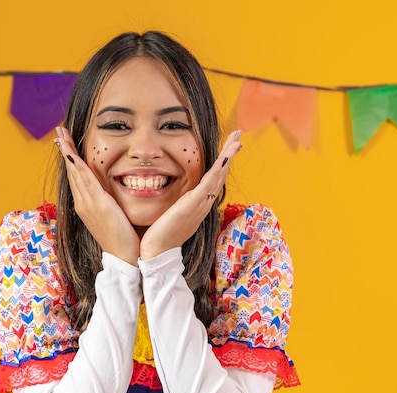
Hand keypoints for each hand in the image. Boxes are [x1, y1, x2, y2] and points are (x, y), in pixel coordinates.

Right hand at [55, 127, 140, 264]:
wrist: (125, 258)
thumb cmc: (124, 238)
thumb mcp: (114, 215)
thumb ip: (111, 202)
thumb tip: (114, 192)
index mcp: (86, 204)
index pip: (77, 176)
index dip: (71, 158)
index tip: (66, 142)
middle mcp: (83, 203)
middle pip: (71, 171)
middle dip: (65, 150)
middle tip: (59, 132)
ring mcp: (87, 204)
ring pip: (75, 173)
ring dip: (67, 152)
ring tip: (61, 135)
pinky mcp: (96, 205)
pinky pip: (85, 181)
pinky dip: (77, 166)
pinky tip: (72, 154)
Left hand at [140, 130, 242, 259]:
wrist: (157, 252)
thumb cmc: (159, 235)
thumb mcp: (170, 214)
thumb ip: (175, 203)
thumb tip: (173, 196)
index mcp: (198, 204)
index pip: (213, 179)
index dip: (222, 163)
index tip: (228, 148)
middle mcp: (203, 203)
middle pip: (221, 174)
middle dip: (230, 154)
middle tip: (239, 137)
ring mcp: (200, 204)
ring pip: (218, 175)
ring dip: (228, 156)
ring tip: (238, 140)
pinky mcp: (193, 204)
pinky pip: (209, 183)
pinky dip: (218, 169)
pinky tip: (225, 157)